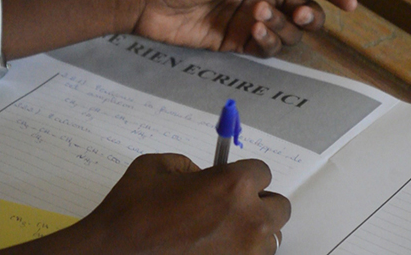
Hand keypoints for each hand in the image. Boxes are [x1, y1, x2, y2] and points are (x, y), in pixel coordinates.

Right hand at [86, 153, 290, 253]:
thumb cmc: (130, 212)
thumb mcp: (155, 166)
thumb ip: (189, 165)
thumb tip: (204, 176)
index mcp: (233, 185)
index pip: (263, 172)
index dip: (244, 176)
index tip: (229, 184)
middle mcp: (249, 220)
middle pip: (279, 208)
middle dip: (258, 205)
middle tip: (229, 211)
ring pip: (270, 241)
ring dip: (252, 235)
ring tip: (218, 237)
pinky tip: (211, 253)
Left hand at [132, 0, 356, 56]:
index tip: (349, 4)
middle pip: (303, 10)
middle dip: (308, 14)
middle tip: (297, 11)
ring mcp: (250, 19)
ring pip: (287, 32)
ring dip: (280, 26)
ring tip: (255, 15)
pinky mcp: (236, 41)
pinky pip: (265, 47)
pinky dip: (267, 40)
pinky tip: (253, 30)